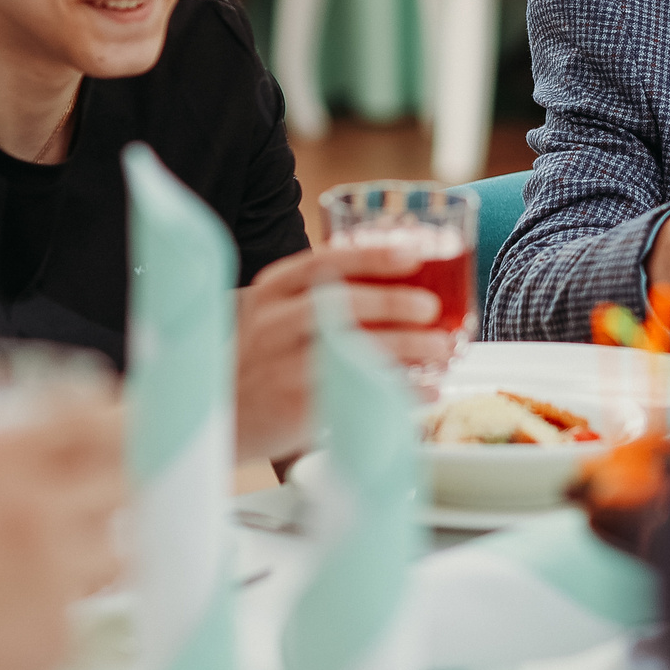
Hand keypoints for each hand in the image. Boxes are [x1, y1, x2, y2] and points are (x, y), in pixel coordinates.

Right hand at [0, 401, 124, 669]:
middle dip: (109, 475)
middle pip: (120, 475)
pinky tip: (26, 600)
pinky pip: (86, 603)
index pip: (89, 419)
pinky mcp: (61, 634)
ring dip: (96, 540)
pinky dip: (68, 598)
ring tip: (57, 548)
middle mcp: (39, 519)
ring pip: (116, 544)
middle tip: (92, 481)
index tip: (109, 414)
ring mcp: (56, 580)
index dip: (107, 411)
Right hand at [234, 243, 445, 461]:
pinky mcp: (296, 408)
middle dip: (392, 303)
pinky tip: (429, 388)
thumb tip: (411, 278)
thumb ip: (328, 293)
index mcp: (274, 290)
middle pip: (338, 304)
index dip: (371, 257)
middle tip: (432, 308)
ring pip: (352, 351)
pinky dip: (399, 390)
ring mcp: (282, 367)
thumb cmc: (267, 356)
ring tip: (443, 349)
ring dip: (406, 349)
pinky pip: (357, 394)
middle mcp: (274, 323)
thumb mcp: (280, 312)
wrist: (226, 414)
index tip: (412, 255)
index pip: (324, 263)